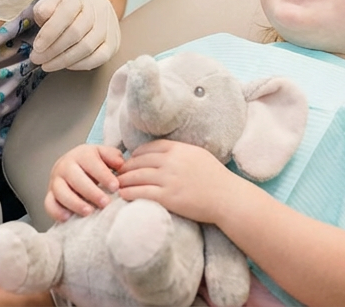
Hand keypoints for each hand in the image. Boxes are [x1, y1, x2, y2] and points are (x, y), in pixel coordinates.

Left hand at [30, 0, 120, 70]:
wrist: (93, 7)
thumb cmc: (67, 7)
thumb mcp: (52, 2)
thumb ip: (44, 8)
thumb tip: (43, 16)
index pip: (66, 13)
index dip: (50, 32)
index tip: (36, 47)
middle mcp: (98, 8)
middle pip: (76, 33)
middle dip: (53, 50)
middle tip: (37, 59)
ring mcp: (109, 25)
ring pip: (87, 47)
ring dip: (64, 60)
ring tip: (47, 65)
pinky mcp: (114, 41)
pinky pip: (100, 57)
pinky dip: (81, 64)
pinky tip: (67, 65)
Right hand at [45, 143, 125, 222]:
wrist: (70, 166)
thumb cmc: (91, 164)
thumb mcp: (103, 155)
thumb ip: (113, 157)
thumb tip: (120, 165)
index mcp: (81, 154)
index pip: (91, 163)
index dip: (104, 175)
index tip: (115, 187)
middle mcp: (65, 166)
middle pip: (75, 178)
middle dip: (91, 192)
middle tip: (105, 203)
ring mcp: (56, 181)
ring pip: (61, 192)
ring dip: (75, 203)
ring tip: (89, 212)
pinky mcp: (50, 195)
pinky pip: (49, 204)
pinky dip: (57, 212)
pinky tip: (69, 218)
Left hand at [116, 140, 239, 225]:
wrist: (228, 198)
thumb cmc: (216, 178)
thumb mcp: (198, 155)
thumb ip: (180, 152)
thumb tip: (164, 152)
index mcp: (179, 149)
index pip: (149, 147)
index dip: (136, 154)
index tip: (130, 159)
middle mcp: (171, 161)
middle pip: (140, 161)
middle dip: (126, 167)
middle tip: (117, 173)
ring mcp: (169, 179)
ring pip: (137, 176)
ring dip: (124, 180)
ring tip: (116, 184)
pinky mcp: (168, 197)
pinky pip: (142, 192)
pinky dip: (129, 193)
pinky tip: (123, 194)